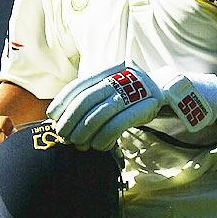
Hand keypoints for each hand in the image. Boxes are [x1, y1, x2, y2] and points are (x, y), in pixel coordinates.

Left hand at [47, 64, 163, 151]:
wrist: (163, 92)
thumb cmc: (128, 98)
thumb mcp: (109, 91)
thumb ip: (89, 101)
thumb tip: (60, 119)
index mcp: (107, 71)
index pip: (79, 85)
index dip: (63, 101)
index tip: (53, 117)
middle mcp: (119, 77)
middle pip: (87, 99)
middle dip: (71, 120)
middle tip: (64, 136)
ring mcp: (134, 90)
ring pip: (102, 112)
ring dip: (86, 131)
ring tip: (79, 144)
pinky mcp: (146, 105)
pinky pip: (120, 123)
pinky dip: (105, 137)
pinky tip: (98, 146)